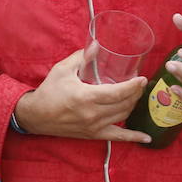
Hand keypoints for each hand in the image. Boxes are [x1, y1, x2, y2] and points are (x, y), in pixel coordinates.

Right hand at [13, 49, 150, 142]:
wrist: (36, 116)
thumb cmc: (49, 91)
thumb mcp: (62, 70)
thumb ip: (82, 57)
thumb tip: (97, 44)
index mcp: (85, 97)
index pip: (117, 93)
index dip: (133, 86)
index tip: (142, 78)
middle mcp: (92, 114)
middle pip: (124, 104)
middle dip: (136, 93)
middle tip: (140, 83)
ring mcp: (94, 127)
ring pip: (123, 116)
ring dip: (133, 105)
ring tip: (136, 95)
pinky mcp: (93, 134)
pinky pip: (117, 137)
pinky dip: (133, 137)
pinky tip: (146, 138)